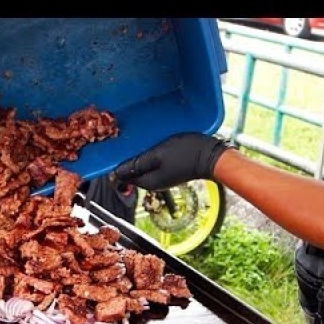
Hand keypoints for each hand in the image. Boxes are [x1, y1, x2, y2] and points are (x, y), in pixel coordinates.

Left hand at [113, 132, 232, 189]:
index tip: (113, 148)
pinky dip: (149, 154)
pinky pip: (153, 163)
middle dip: (127, 158)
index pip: (123, 176)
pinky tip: (151, 144)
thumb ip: (137, 163)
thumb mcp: (158, 155)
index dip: (116, 163)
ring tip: (136, 140)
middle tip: (123, 141)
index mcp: (147, 181)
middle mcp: (153, 182)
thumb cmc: (185, 153)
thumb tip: (115, 173)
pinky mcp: (170, 170)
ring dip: (138, 155)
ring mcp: (162, 177)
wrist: (211, 155)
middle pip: (133, 171)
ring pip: (143, 166)